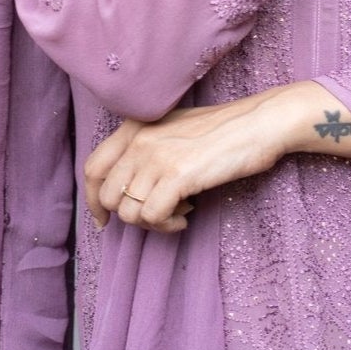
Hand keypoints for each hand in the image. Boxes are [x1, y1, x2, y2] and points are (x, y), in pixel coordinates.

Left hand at [82, 90, 296, 233]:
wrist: (258, 124)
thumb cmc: (222, 129)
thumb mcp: (172, 129)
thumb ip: (146, 149)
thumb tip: (127, 189)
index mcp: (134, 127)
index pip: (92, 168)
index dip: (93, 200)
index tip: (104, 219)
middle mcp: (139, 140)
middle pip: (107, 196)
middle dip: (128, 216)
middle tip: (156, 217)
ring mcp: (156, 157)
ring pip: (129, 212)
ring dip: (153, 222)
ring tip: (178, 213)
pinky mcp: (177, 175)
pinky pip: (154, 217)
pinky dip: (168, 225)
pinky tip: (187, 216)